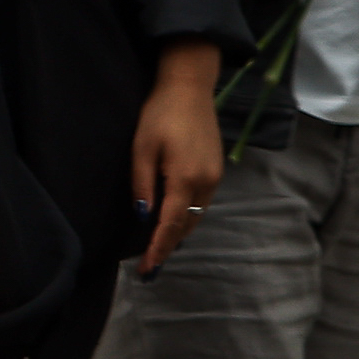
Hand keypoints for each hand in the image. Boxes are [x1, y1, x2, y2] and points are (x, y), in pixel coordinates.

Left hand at [129, 41, 222, 277]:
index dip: (157, 249)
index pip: (170, 225)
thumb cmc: (160, 114)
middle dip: (167, 246)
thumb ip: (143, 185)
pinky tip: (173, 221)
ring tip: (157, 249)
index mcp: (185, 178)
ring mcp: (214, 176)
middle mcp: (205, 182)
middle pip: (186, 225)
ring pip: (195, 215)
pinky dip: (186, 216)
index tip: (146, 270)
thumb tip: (142, 217)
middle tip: (148, 266)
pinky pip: (201, 202)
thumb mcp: (142, 149)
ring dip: (178, 233)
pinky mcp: (216, 169)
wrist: (189, 88)